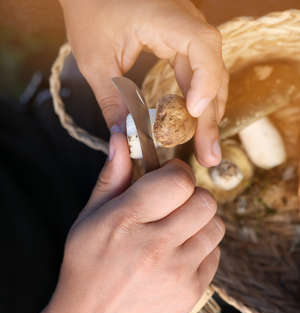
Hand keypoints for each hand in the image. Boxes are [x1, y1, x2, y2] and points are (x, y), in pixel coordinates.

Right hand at [32, 133, 223, 312]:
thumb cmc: (85, 270)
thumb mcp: (88, 220)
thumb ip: (112, 177)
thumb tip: (122, 136)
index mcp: (125, 221)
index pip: (179, 180)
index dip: (178, 174)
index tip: (169, 180)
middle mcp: (155, 246)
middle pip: (206, 201)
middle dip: (193, 197)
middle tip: (175, 206)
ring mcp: (177, 273)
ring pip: (216, 227)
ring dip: (200, 223)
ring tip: (177, 232)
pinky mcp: (191, 294)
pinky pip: (214, 256)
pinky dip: (201, 251)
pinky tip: (178, 258)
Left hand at [59, 0, 227, 165]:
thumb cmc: (90, 8)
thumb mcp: (95, 59)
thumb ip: (112, 100)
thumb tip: (124, 138)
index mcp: (165, 17)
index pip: (201, 46)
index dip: (204, 81)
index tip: (194, 113)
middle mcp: (184, 21)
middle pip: (211, 69)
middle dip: (210, 115)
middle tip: (209, 154)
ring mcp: (186, 30)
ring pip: (209, 74)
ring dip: (208, 112)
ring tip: (206, 147)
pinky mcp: (181, 40)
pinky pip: (197, 71)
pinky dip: (196, 98)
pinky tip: (194, 123)